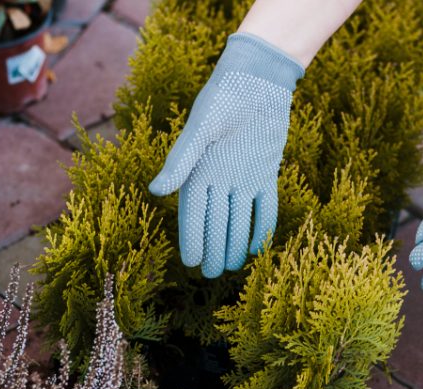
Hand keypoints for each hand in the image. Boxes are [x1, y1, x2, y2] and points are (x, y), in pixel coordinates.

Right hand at [148, 33, 304, 277]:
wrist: (257, 80)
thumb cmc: (222, 99)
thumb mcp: (199, 129)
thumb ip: (181, 161)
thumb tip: (156, 191)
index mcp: (198, 170)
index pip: (193, 213)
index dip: (192, 239)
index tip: (191, 263)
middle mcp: (220, 178)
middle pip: (216, 222)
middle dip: (214, 248)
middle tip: (213, 275)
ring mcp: (244, 177)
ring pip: (239, 219)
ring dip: (236, 243)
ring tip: (233, 267)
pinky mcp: (266, 173)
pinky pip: (264, 206)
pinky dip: (263, 226)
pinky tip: (260, 247)